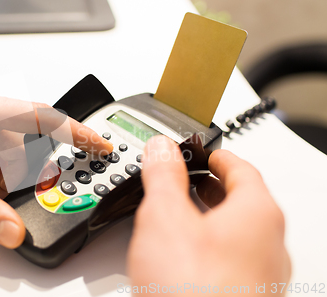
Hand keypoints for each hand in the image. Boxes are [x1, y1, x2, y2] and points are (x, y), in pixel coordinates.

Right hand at [128, 136, 289, 294]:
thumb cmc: (195, 291)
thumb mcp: (165, 217)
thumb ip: (163, 176)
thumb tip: (162, 150)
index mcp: (258, 214)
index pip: (241, 168)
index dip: (215, 155)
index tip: (199, 152)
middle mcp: (269, 243)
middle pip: (243, 200)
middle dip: (211, 187)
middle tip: (188, 180)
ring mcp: (261, 275)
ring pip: (238, 232)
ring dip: (210, 218)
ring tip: (181, 215)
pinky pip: (232, 261)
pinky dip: (210, 248)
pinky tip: (184, 257)